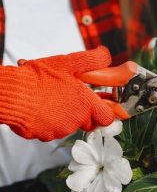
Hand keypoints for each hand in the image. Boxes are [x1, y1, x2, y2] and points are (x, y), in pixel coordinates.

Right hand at [0, 47, 120, 140]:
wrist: (13, 93)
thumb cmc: (40, 78)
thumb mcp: (70, 63)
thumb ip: (92, 60)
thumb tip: (105, 56)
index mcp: (86, 104)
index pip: (107, 117)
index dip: (105, 111)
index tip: (100, 105)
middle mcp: (77, 120)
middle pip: (89, 123)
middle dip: (84, 113)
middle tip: (73, 99)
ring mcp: (61, 130)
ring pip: (70, 126)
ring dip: (66, 115)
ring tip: (53, 99)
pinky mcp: (46, 135)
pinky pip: (53, 130)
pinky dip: (50, 122)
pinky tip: (42, 108)